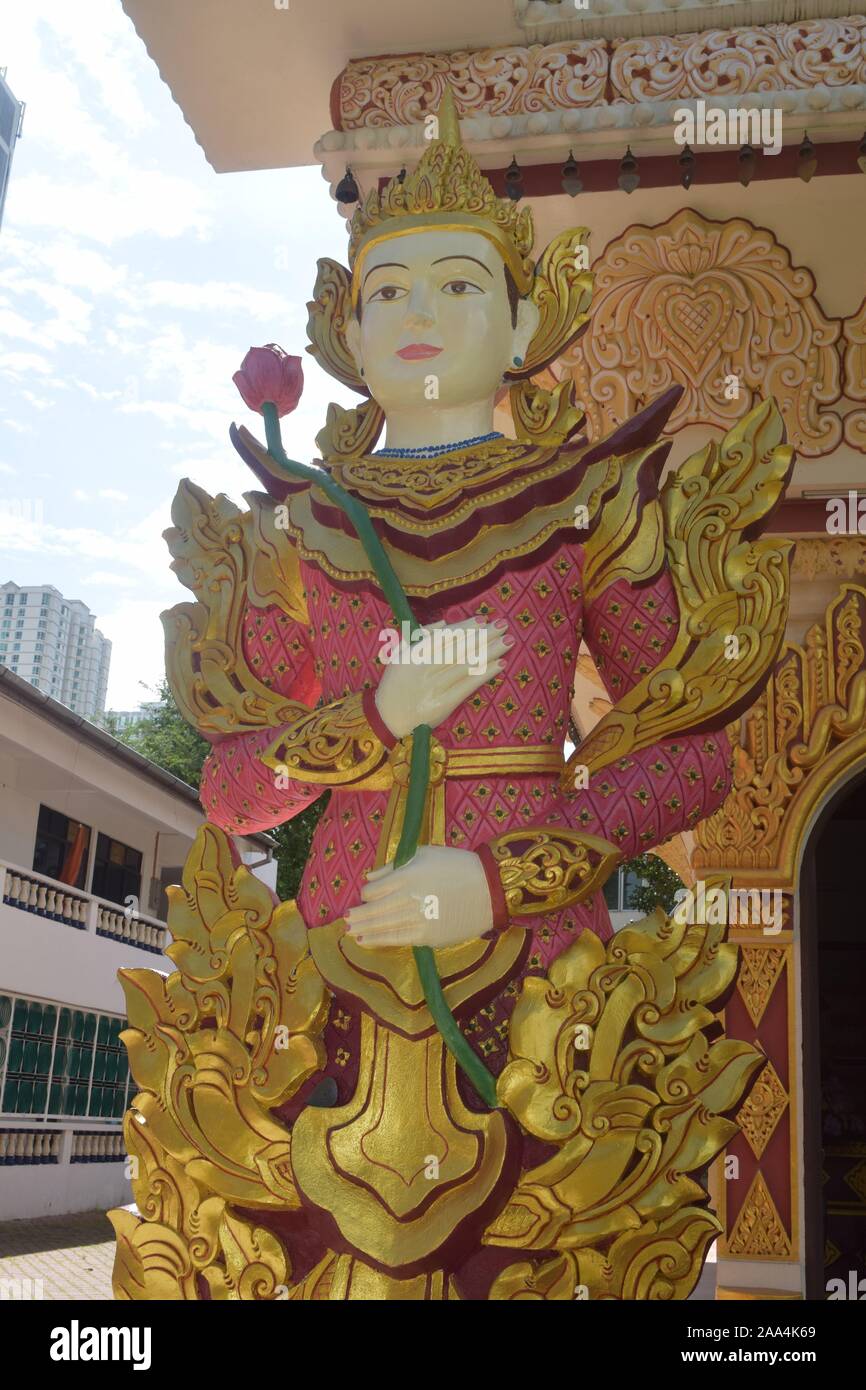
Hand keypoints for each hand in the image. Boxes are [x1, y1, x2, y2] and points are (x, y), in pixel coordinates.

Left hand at [345, 845, 493, 948]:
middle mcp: (408, 899)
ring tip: (350, 932)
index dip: (367, 894)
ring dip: (363, 930)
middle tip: (345, 919)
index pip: (374, 890)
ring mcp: (417, 920)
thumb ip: (394, 866)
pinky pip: (397, 939)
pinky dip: (378, 941)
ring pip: (381, 927)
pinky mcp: (428, 936)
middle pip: (373, 911)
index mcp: (406, 876)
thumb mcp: (425, 854)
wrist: (490, 889)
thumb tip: (369, 878)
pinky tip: (365, 942)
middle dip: (358, 915)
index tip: (368, 896)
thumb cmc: (458, 866)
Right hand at [374, 618, 511, 740]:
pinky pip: (467, 686)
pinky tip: (500, 665)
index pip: (445, 636)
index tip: (484, 619)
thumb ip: (420, 637)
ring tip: (507, 641)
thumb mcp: (399, 656)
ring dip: (490, 652)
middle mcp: (424, 668)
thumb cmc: (395, 685)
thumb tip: (445, 622)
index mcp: (413, 654)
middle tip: (503, 625)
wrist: (386, 719)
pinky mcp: (443, 704)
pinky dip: (484, 674)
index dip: (466, 627)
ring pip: (466, 664)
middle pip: (459, 648)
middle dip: (484, 635)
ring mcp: (434, 687)